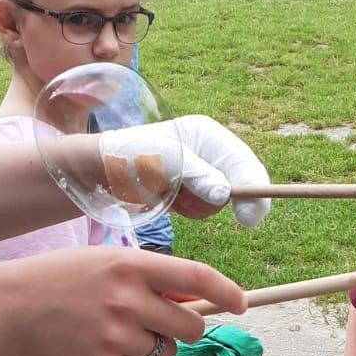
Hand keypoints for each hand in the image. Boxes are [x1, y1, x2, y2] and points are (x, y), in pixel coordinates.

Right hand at [2, 248, 245, 355]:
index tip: (241, 304)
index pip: (196, 276)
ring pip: (166, 353)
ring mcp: (115, 336)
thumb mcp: (104, 262)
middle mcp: (127, 299)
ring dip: (153, 349)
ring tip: (115, 334)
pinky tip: (107, 354)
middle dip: (183, 330)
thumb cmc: (60, 281)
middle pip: (190, 327)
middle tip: (158, 325)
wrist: (8, 309)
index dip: (225, 291)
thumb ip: (150, 277)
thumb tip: (198, 296)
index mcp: (131, 264)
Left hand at [94, 117, 269, 226]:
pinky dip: (191, 210)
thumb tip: (225, 194)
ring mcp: (200, 173)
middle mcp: (208, 152)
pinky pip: (204, 209)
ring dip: (203, 205)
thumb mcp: (166, 163)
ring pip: (221, 201)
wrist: (100, 172)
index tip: (253, 214)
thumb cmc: (130, 157)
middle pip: (240, 182)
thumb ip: (198, 176)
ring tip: (177, 199)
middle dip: (230, 198)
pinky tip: (172, 203)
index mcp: (206, 135)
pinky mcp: (190, 191)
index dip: (254, 186)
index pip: (242, 161)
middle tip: (244, 219)